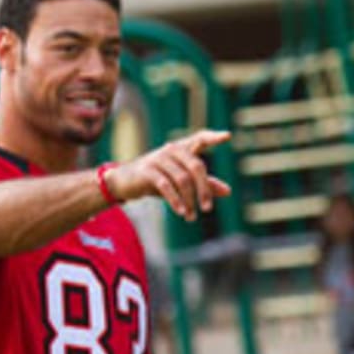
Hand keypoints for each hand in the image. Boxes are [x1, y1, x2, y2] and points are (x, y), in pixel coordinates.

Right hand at [105, 129, 231, 219]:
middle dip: (204, 190)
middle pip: (196, 166)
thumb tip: (228, 191)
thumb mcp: (182, 181)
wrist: (125, 182)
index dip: (213, 137)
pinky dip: (176, 200)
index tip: (227, 136)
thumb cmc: (158, 179)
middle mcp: (172, 150)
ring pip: (182, 179)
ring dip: (190, 201)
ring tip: (191, 217)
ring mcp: (159, 158)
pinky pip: (166, 185)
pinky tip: (182, 212)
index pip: (200, 138)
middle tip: (207, 209)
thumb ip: (204, 184)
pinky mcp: (147, 170)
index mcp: (183, 149)